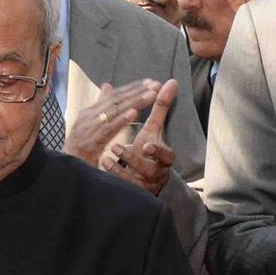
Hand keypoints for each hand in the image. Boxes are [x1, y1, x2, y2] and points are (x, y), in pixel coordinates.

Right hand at [65, 80, 157, 165]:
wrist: (68, 165)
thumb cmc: (80, 146)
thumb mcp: (90, 123)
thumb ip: (100, 105)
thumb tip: (107, 86)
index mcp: (91, 111)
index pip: (114, 95)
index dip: (133, 87)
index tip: (150, 82)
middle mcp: (90, 115)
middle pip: (117, 99)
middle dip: (138, 91)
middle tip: (155, 84)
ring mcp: (90, 127)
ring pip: (115, 111)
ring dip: (134, 102)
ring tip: (151, 95)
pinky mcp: (92, 141)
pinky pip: (109, 128)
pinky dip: (121, 120)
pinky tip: (134, 114)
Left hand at [105, 79, 178, 195]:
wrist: (143, 176)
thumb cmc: (148, 149)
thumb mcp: (153, 129)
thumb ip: (161, 107)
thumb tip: (171, 82)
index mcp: (165, 158)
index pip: (166, 157)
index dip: (157, 152)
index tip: (146, 145)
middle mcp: (159, 174)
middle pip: (150, 170)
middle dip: (133, 159)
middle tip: (118, 147)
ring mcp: (146, 185)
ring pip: (135, 181)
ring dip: (120, 167)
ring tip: (107, 154)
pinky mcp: (134, 192)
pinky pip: (124, 187)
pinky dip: (114, 175)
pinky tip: (104, 163)